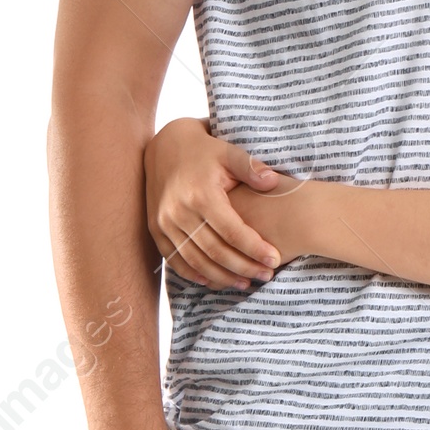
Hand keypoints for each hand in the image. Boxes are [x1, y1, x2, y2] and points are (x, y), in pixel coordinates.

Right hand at [146, 116, 285, 289]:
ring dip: (221, 277)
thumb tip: (274, 182)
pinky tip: (213, 281)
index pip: (233, 232)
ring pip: (195, 260)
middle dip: (243, 267)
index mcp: (201, 195)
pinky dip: (193, 273)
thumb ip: (251, 167)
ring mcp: (164, 222)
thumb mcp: (228, 151)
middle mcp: (179, 211)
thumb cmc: (204, 150)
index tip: (274, 260)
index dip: (255, 249)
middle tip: (267, 276)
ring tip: (245, 283)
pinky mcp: (155, 229)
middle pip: (215, 251)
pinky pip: (174, 259)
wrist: (164, 147)